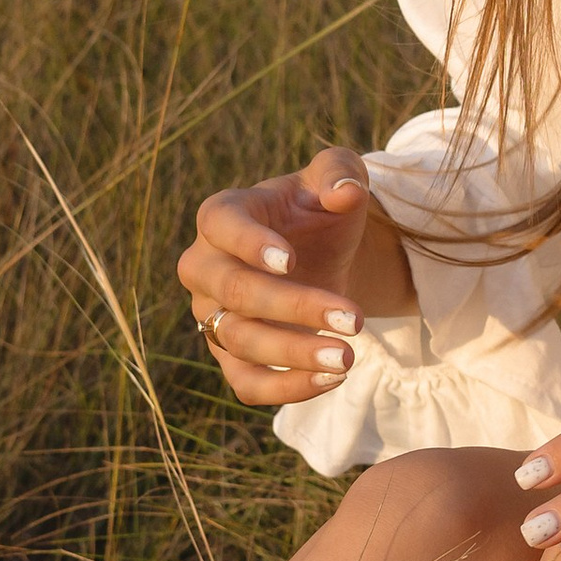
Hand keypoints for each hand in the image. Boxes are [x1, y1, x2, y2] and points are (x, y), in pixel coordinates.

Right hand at [179, 147, 410, 407]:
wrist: (321, 252)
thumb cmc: (319, 208)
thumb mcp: (337, 176)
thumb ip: (340, 171)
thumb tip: (346, 192)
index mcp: (223, 214)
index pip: (221, 225)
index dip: (249, 243)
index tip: (290, 260)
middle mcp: (205, 266)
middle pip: (234, 292)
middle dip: (294, 308)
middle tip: (355, 319)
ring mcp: (212, 315)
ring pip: (238, 342)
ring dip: (294, 355)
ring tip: (348, 358)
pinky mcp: (231, 355)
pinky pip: (246, 383)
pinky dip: (287, 389)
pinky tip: (333, 379)